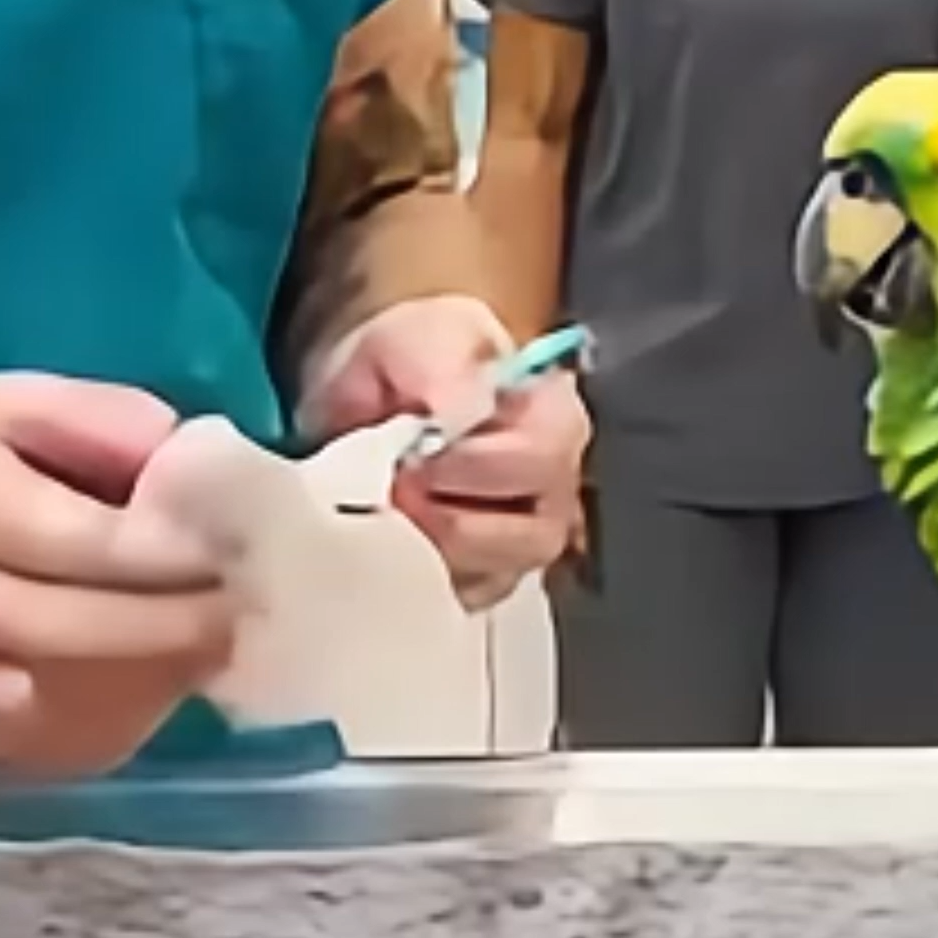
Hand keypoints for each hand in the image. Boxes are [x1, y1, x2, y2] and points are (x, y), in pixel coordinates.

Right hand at [0, 375, 240, 771]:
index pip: (77, 540)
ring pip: (53, 704)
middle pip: (70, 629)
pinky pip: (26, 744)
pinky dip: (103, 720)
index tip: (247, 546)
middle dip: (179, 624)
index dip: (175, 552)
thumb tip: (190, 459)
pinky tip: (148, 683)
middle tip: (254, 606)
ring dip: (150, 681)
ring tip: (218, 643)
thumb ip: (88, 420)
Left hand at [299, 296, 589, 611]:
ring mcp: (526, 540)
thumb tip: (454, 411)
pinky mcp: (488, 580)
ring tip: (383, 515)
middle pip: (530, 534)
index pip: (542, 457)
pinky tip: (387, 542)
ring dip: (430, 552)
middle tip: (389, 490)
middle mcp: (558, 484)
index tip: (410, 455)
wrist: (378, 394)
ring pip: (498, 576)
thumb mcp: (416, 335)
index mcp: (556, 414)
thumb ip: (437, 363)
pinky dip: (418, 582)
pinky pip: (463, 602)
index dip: (473, 465)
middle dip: (447, 518)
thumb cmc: (409, 361)